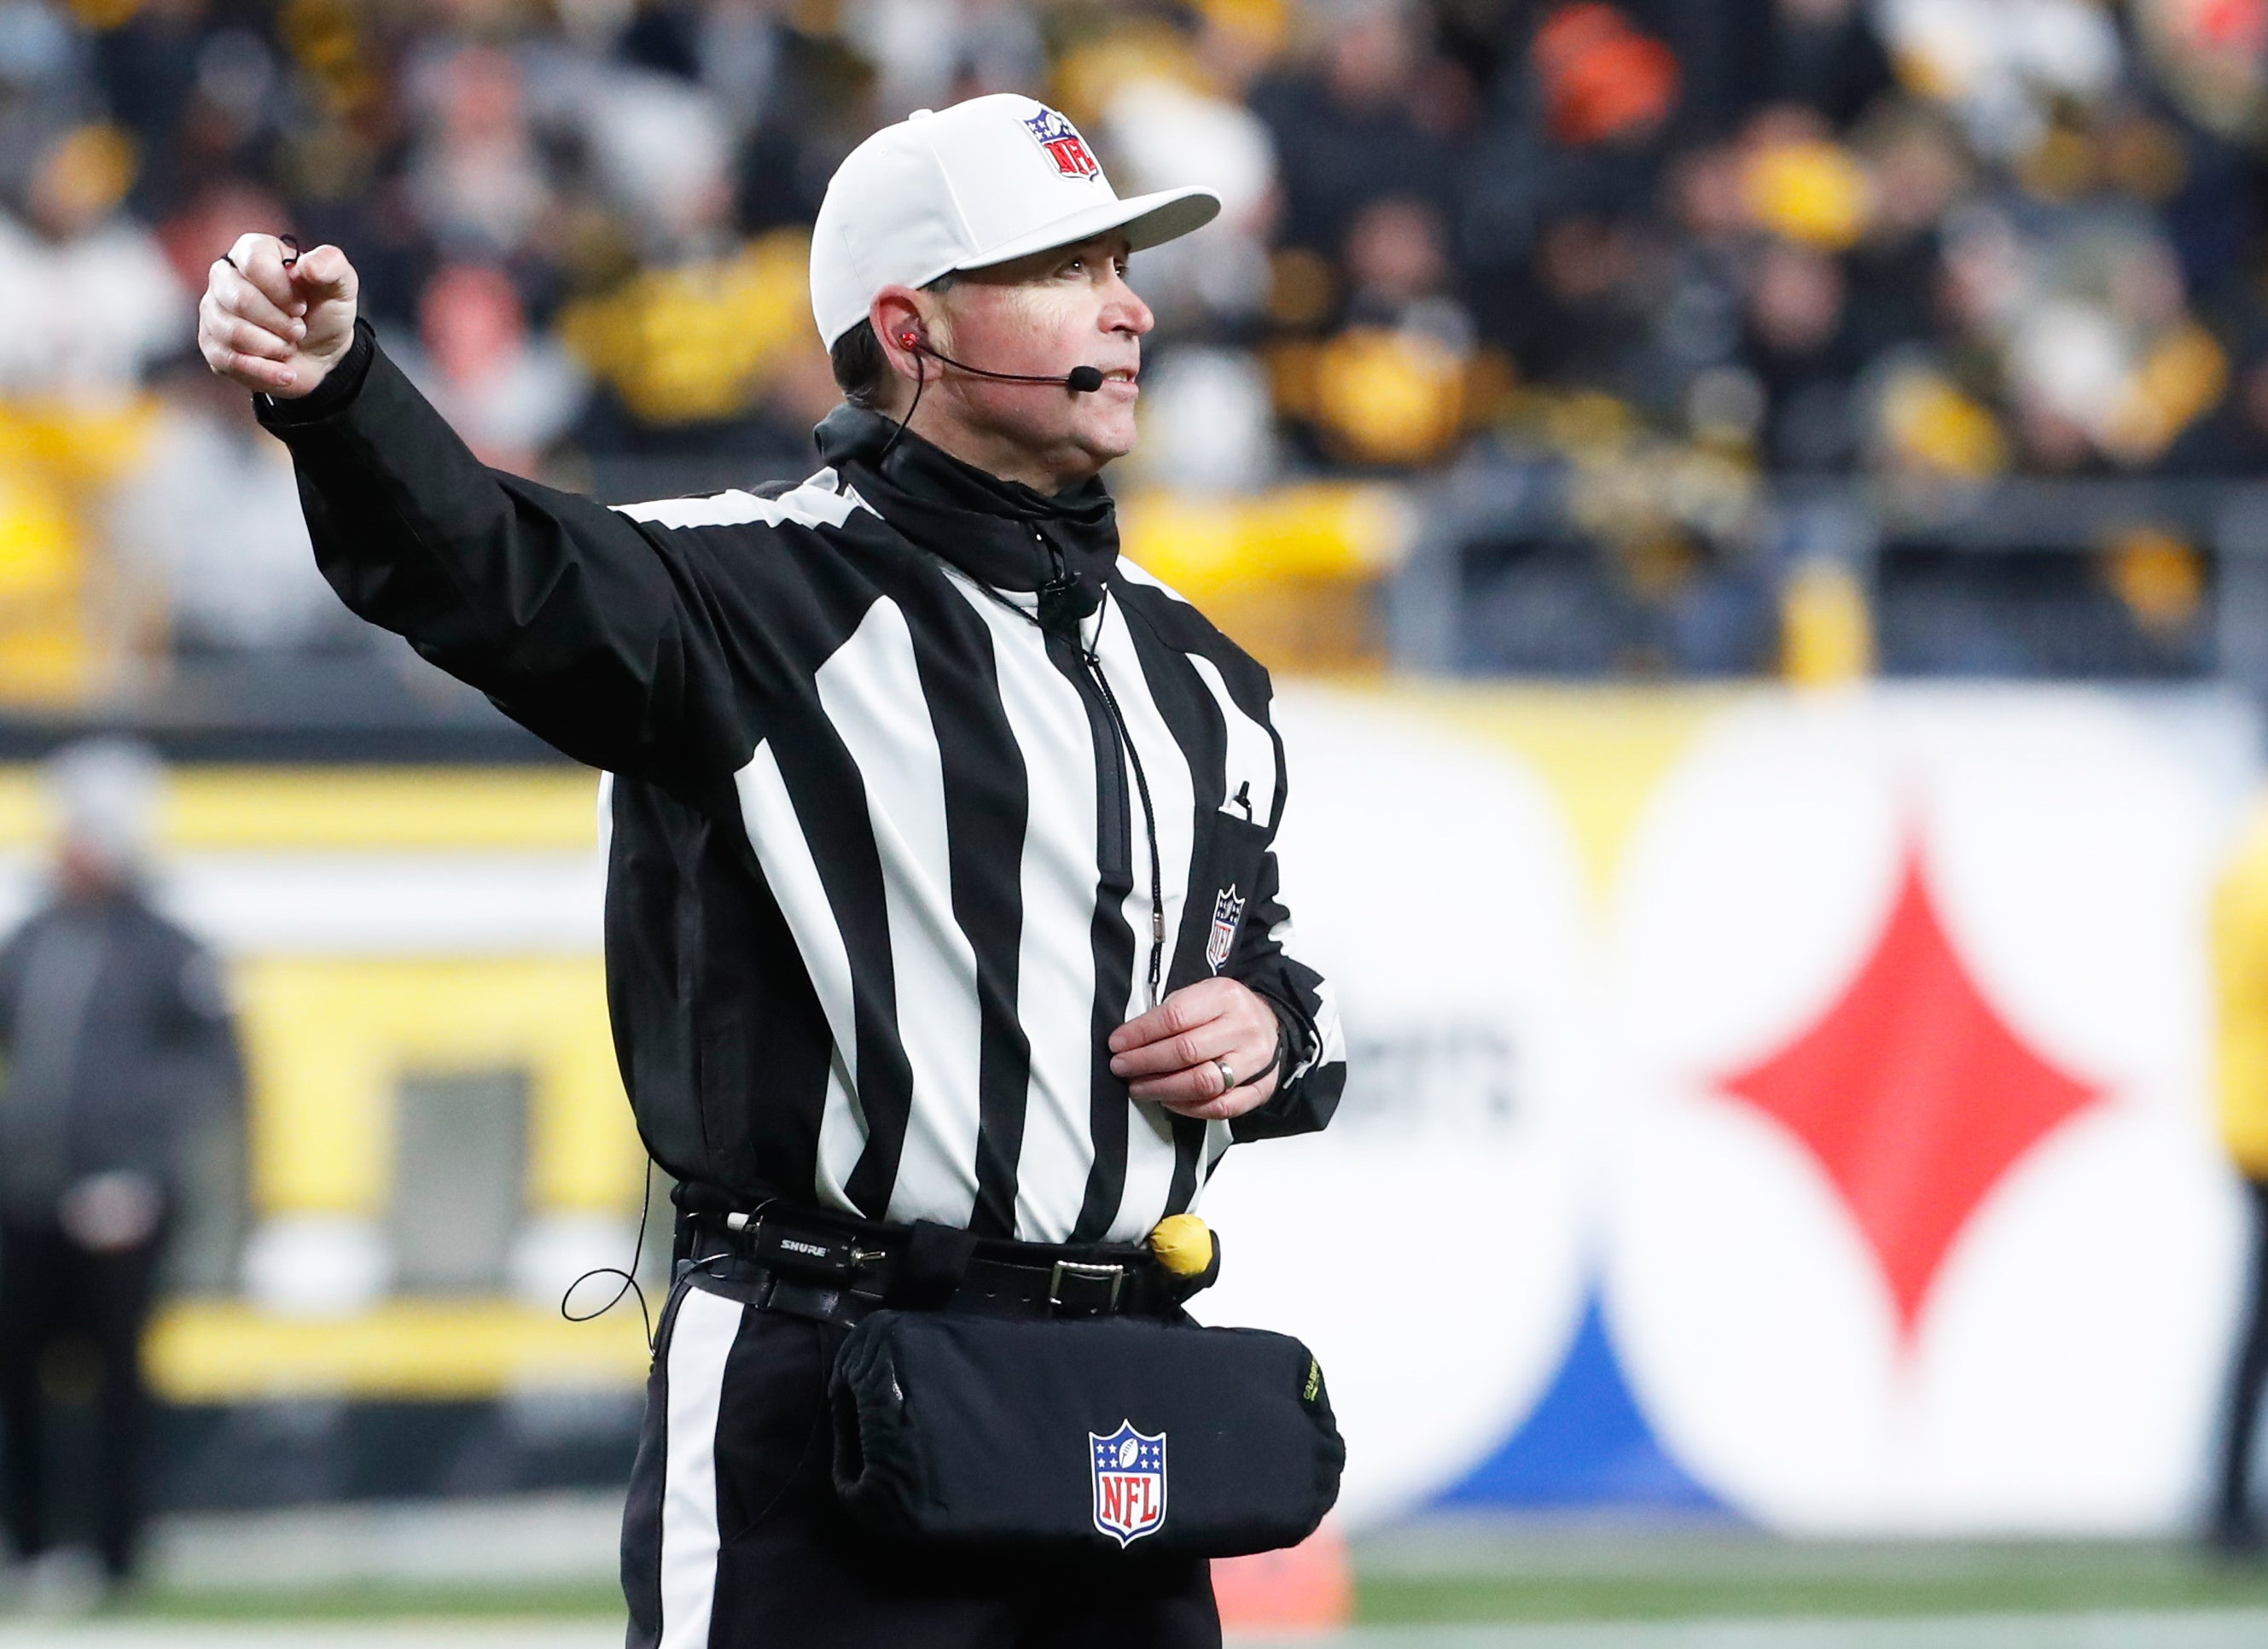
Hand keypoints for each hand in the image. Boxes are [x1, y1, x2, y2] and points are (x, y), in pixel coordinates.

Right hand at [198, 232, 358, 397]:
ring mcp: (212, 310)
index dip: (283, 291)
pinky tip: (285, 372)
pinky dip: (265, 372)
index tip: (302, 307)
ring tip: (290, 345)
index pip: (254, 263)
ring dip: (274, 347)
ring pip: (233, 333)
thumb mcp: (340, 286)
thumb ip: (332, 265)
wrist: (319, 353)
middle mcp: (224, 276)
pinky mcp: (211, 344)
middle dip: (281, 324)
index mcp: (252, 251)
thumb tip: (309, 266)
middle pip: (240, 300)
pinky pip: (229, 361)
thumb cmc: (323, 311)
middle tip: (299, 329)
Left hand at [1108, 977, 1281, 1120]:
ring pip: (1203, 1083)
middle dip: (1145, 1062)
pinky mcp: (1260, 1088)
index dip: (1140, 1033)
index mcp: (1225, 996)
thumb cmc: (1225, 1011)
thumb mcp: (1201, 994)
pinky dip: (1189, 1108)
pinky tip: (1169, 1101)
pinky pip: (1221, 1106)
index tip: (1117, 1044)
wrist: (1270, 1024)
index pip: (1175, 1017)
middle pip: (1186, 1051)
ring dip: (1162, 1089)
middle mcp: (1243, 1027)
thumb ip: (1171, 1013)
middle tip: (1121, 1067)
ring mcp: (1255, 1060)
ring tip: (1139, 1087)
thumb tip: (1129, 1039)